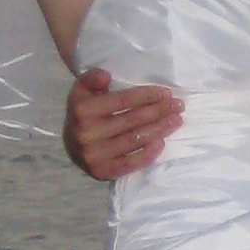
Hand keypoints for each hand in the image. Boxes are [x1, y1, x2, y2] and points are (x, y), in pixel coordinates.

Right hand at [63, 68, 182, 179]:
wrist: (70, 143)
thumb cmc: (83, 112)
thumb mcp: (82, 90)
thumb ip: (91, 78)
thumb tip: (106, 76)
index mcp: (82, 109)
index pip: (122, 101)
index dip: (147, 96)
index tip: (167, 93)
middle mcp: (86, 133)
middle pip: (132, 120)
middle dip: (159, 111)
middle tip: (179, 106)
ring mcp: (93, 156)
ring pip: (134, 140)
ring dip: (160, 129)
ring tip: (176, 121)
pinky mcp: (101, 173)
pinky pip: (130, 164)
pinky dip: (148, 154)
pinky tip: (162, 142)